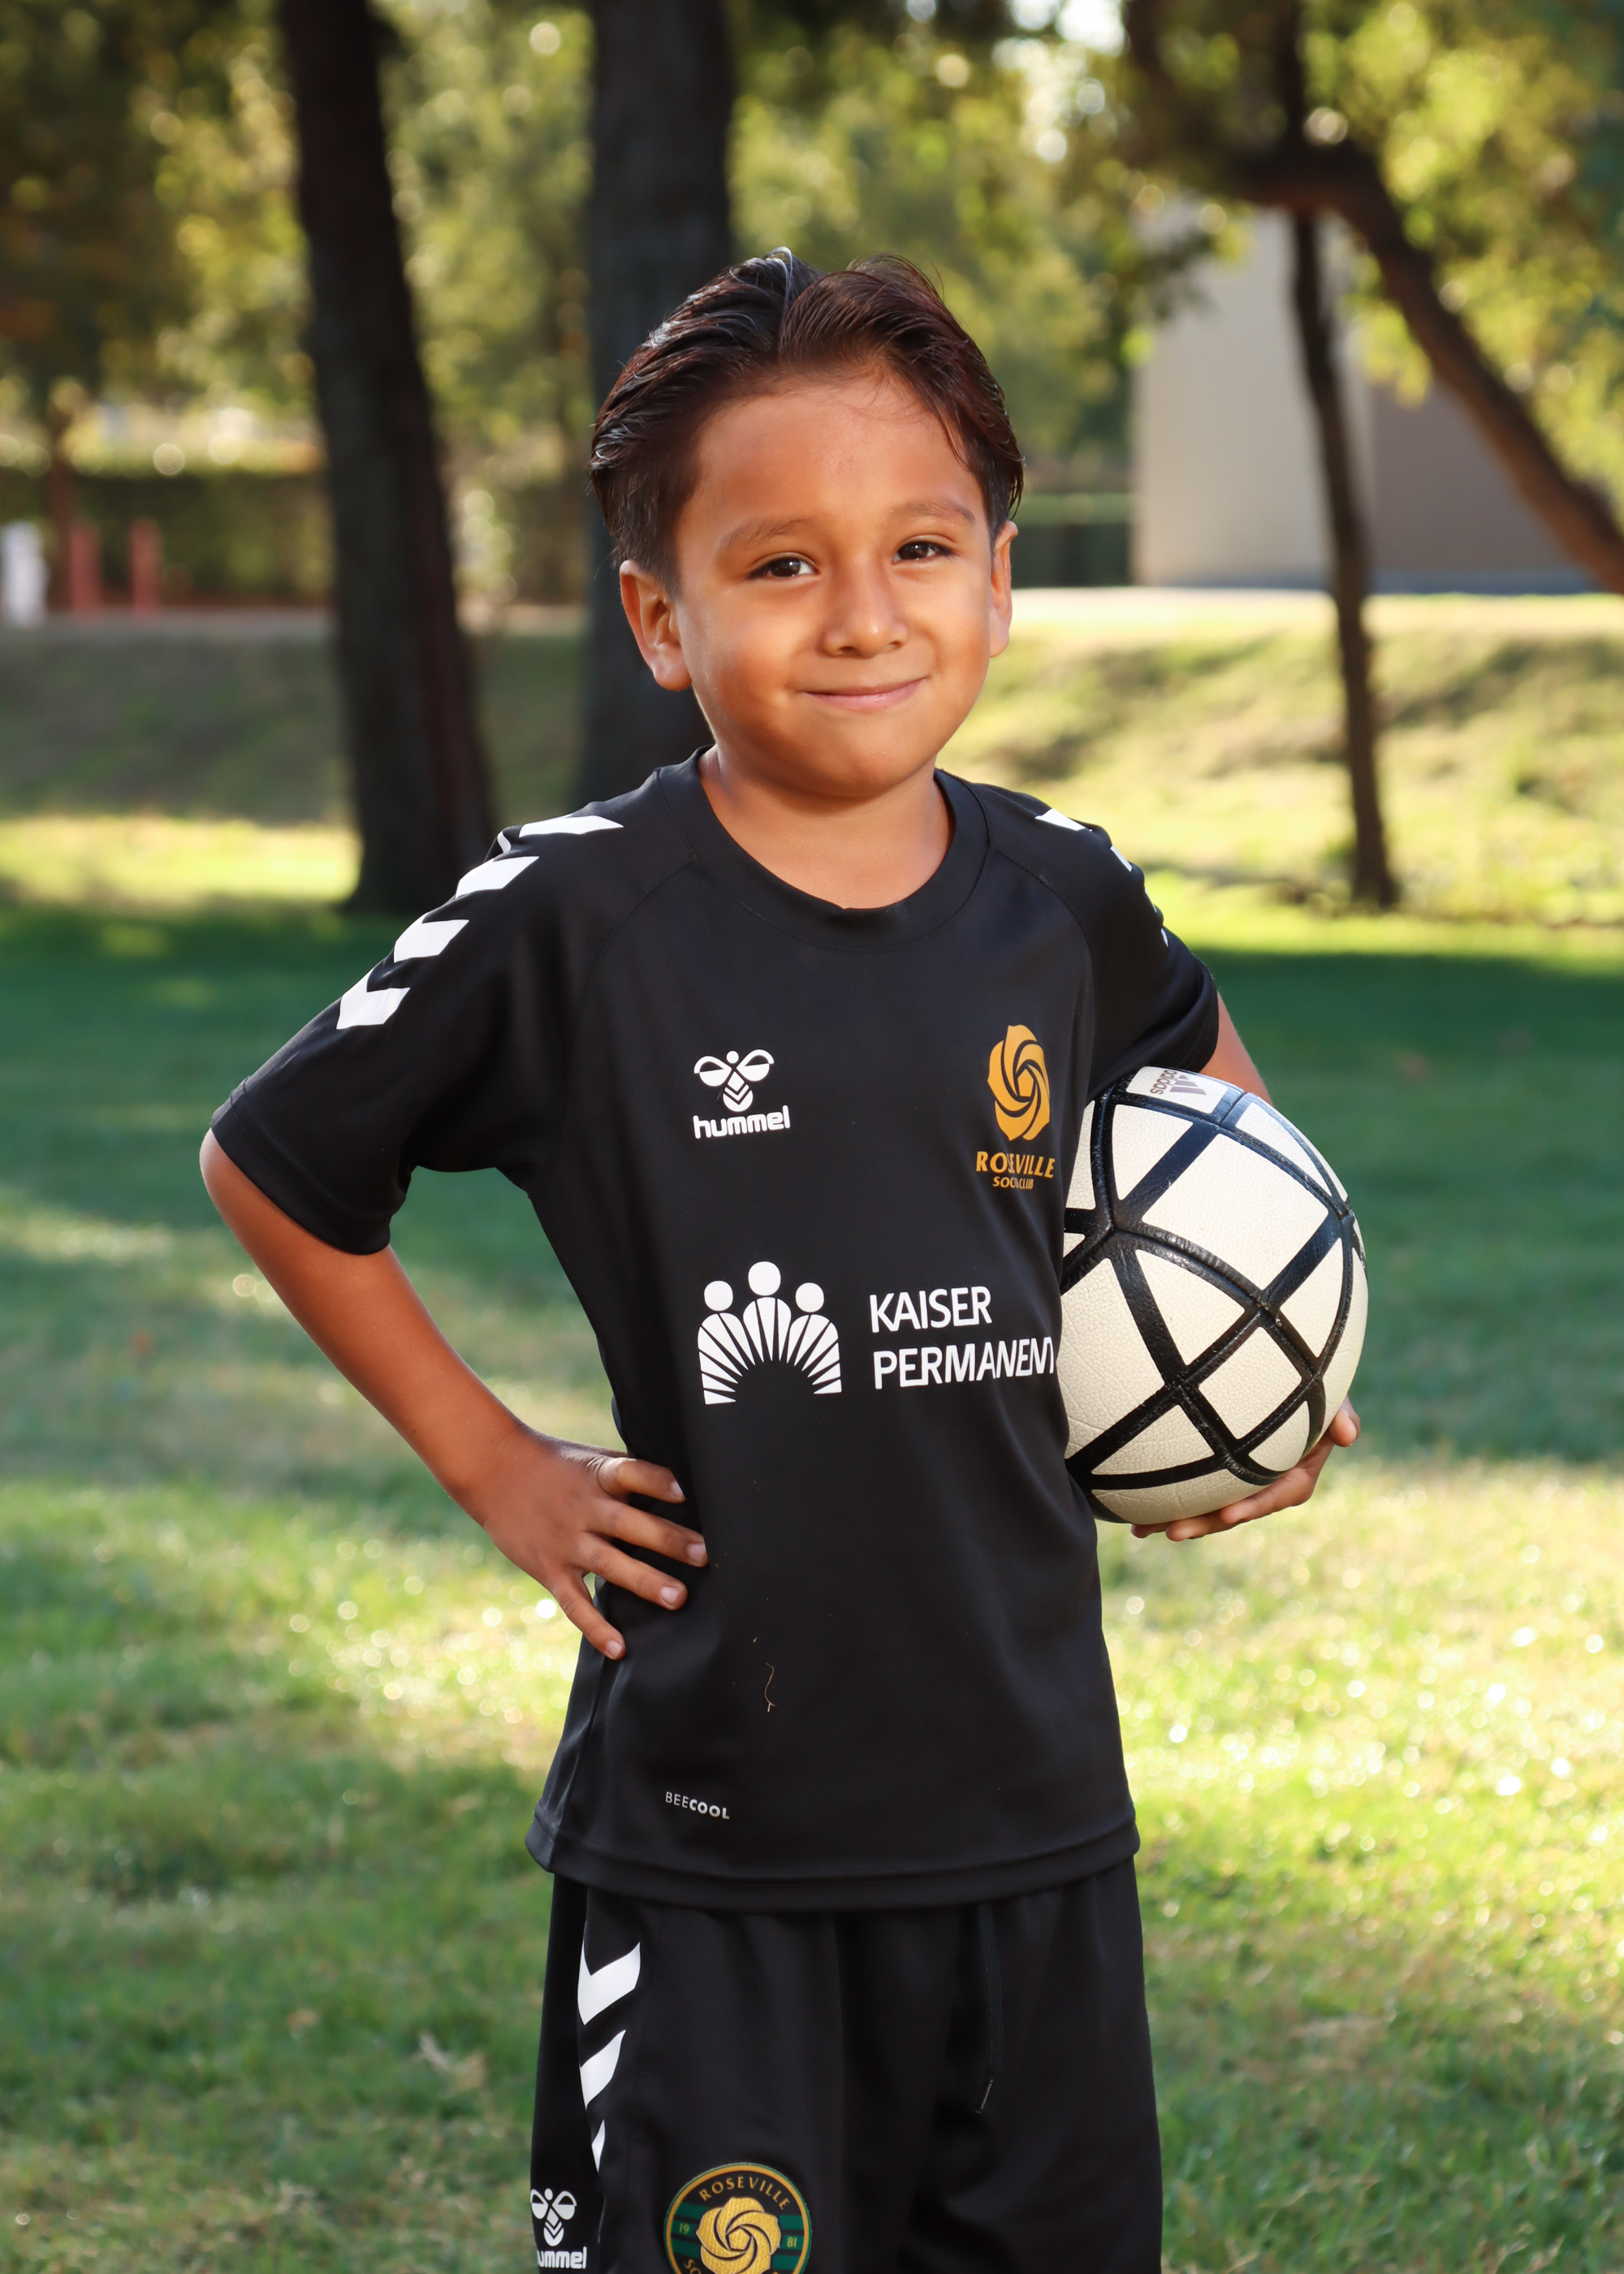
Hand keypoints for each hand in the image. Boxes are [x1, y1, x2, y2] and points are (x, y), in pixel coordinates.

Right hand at [469, 1425, 704, 1658]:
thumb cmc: (557, 1464)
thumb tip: (683, 1486)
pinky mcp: (550, 1570)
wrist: (494, 1470)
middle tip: (704, 1555)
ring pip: (609, 1564)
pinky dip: (596, 1627)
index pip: (630, 1473)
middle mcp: (584, 1509)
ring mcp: (566, 1542)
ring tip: (679, 1598)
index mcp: (598, 1476)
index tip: (685, 1491)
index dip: (657, 1481)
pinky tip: (620, 1648)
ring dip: (645, 1581)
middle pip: (628, 1524)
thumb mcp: (592, 1459)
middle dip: (667, 1540)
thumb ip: (629, 1475)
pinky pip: (575, 1603)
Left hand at [1131, 1398, 1359, 1543]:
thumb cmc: (1309, 1376)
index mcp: (1297, 1469)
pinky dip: (1166, 1497)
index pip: (1280, 1493)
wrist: (1279, 1364)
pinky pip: (1193, 1487)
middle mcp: (1267, 1479)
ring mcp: (1240, 1477)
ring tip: (1141, 1530)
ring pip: (1209, 1504)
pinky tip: (1132, 1510)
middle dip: (1205, 1523)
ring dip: (1178, 1518)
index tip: (1230, 1513)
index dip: (1255, 1505)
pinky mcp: (1215, 1469)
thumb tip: (1350, 1434)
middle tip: (1171, 1532)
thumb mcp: (1330, 1391)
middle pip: (1237, 1508)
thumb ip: (1341, 1410)